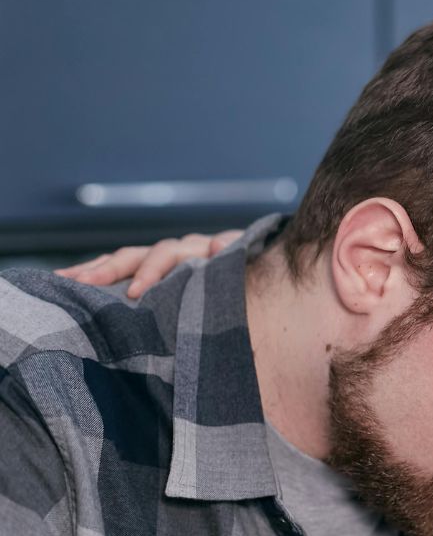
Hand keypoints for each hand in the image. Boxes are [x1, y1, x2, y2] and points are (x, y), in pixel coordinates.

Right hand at [55, 230, 242, 297]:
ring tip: (64, 280)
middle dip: (110, 268)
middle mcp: (180, 249)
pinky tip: (71, 282)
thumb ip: (235, 256)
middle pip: (139, 253)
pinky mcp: (156, 271)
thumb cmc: (255, 278)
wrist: (264, 271)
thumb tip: (219, 242)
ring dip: (95, 269)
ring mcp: (166, 259)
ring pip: (125, 259)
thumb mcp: (248, 267)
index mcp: (202, 249)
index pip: (169, 255)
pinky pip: (123, 269)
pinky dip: (99, 273)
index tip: (135, 293)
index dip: (151, 271)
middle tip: (84, 283)